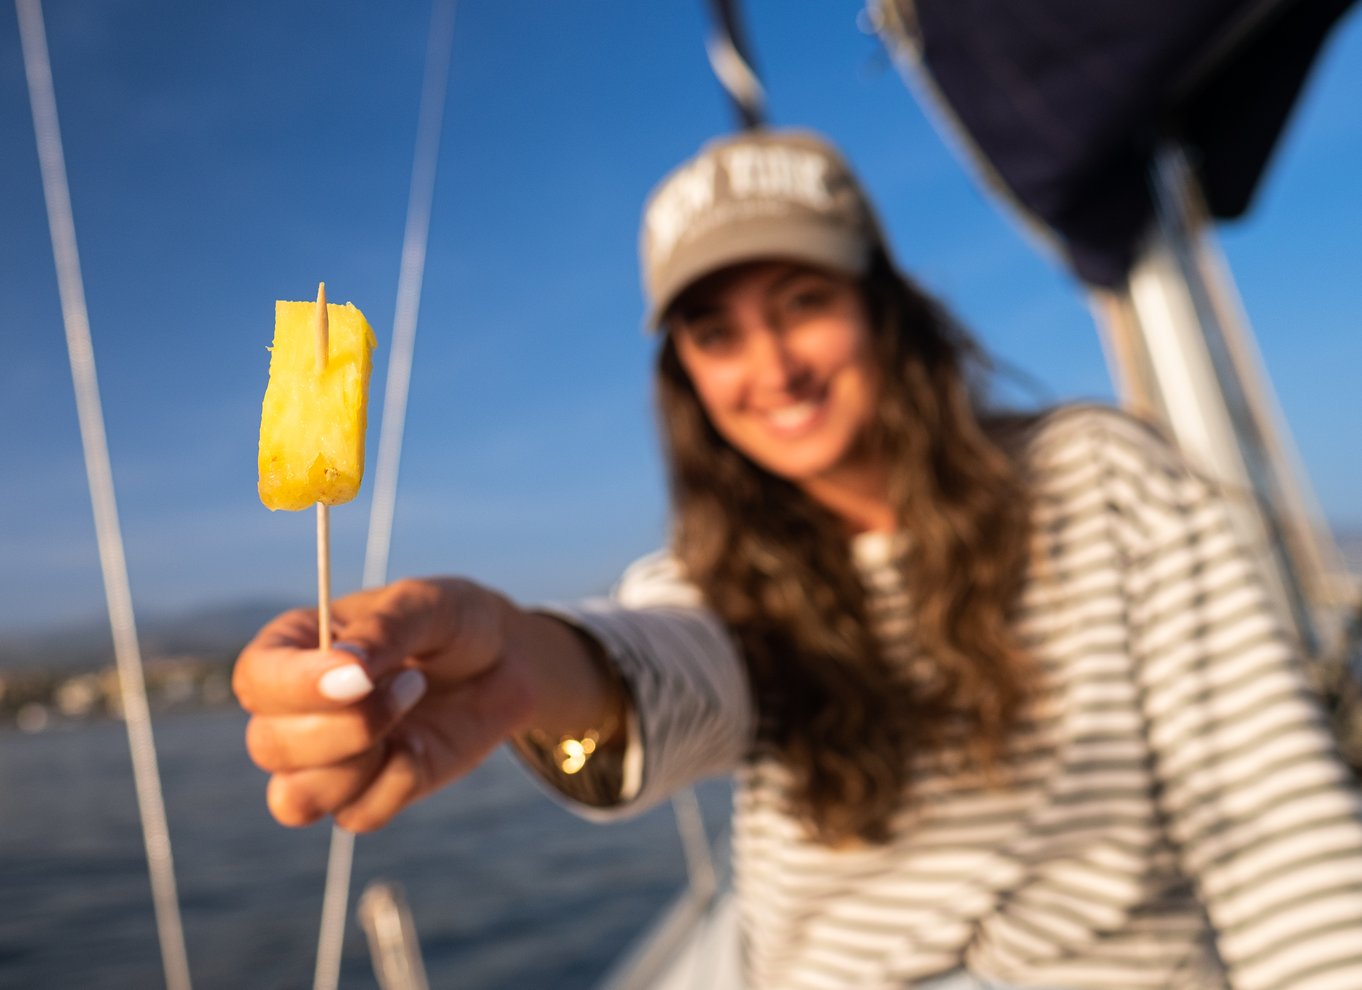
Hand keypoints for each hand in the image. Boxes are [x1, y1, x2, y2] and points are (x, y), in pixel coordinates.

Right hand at [233, 578, 534, 832]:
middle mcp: (294, 707)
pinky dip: (396, 785)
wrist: (507, 663)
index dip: (296, 687)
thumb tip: (345, 668)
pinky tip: (421, 745)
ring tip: (412, 707)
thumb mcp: (429, 605)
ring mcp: (325, 758)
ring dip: (361, 763)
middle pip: (269, 746)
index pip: (256, 679)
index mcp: (294, 647)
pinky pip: (356, 816)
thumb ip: (385, 629)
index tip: (361, 678)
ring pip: (296, 799)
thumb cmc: (456, 622)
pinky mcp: (365, 793)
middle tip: (415, 682)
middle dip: (348, 726)